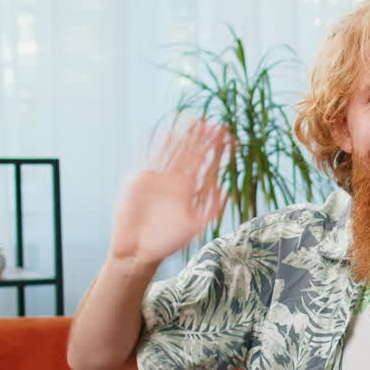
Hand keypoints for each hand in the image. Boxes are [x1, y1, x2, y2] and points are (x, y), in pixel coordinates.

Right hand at [111, 120, 233, 263]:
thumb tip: (226, 190)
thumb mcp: (194, 225)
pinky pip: (148, 158)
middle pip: (191, 153)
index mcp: (188, 189)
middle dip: (202, 138)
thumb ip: (210, 208)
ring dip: (183, 136)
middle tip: (215, 122)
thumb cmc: (168, 240)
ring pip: (172, 151)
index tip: (229, 136)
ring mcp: (157, 177)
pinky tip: (163, 131)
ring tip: (194, 119)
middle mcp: (174, 180)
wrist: (140, 249)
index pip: (205, 164)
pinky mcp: (140, 179)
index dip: (215, 150)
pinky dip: (154, 145)